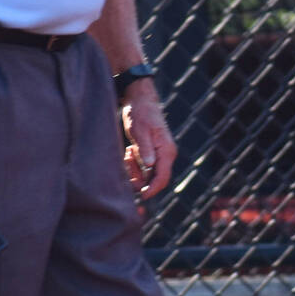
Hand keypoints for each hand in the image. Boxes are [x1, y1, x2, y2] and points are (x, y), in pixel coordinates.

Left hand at [120, 80, 176, 197]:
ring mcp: (160, 155)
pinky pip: (144, 168)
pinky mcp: (152, 153)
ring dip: (135, 170)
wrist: (140, 99)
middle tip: (127, 162)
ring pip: (148, 174)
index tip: (141, 196)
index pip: (162, 177)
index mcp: (167, 150)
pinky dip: (135, 165)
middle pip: (155, 179)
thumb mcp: (139, 130)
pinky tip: (129, 152)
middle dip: (139, 177)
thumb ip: (145, 148)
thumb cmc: (140, 112)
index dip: (152, 189)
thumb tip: (150, 165)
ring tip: (128, 153)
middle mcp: (166, 155)